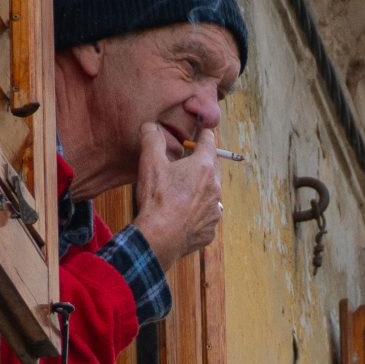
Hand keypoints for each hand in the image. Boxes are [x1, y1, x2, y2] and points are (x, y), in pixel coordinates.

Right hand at [132, 121, 222, 272]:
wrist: (160, 237)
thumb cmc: (157, 198)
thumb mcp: (150, 162)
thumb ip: (151, 139)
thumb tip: (151, 126)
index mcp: (204, 167)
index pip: (209, 142)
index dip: (203, 135)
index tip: (202, 132)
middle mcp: (215, 188)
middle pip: (213, 168)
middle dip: (203, 163)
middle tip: (189, 162)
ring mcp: (214, 211)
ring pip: (211, 194)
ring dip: (201, 190)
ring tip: (184, 193)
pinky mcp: (209, 230)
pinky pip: (205, 217)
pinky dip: (197, 214)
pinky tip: (182, 216)